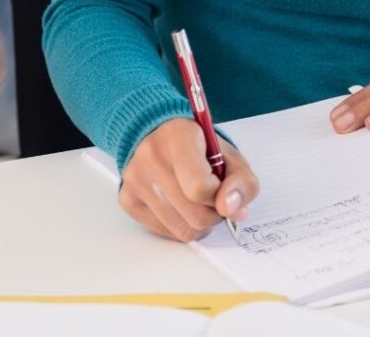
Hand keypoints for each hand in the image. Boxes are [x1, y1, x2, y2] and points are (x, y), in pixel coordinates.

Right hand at [119, 117, 258, 241]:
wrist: (161, 136)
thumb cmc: (200, 147)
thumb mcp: (230, 155)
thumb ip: (242, 182)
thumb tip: (233, 211)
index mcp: (179, 137)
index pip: (200, 188)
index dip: (220, 196)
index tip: (224, 189)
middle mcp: (151, 157)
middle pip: (193, 215)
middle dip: (214, 213)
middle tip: (216, 199)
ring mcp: (135, 180)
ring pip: (181, 230)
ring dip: (200, 222)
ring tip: (201, 202)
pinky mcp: (127, 200)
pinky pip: (165, 233)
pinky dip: (181, 225)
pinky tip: (183, 205)